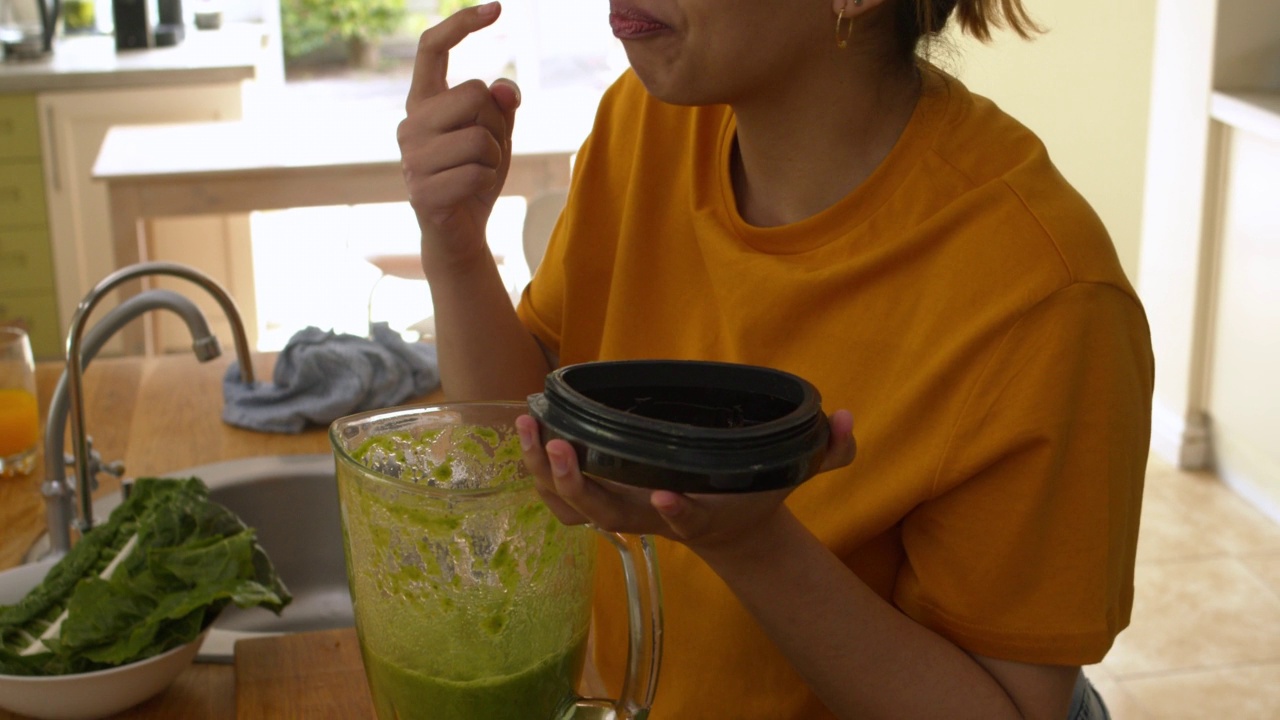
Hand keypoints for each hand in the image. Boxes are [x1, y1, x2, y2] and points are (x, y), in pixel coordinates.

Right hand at [397, 1, 520, 275]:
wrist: (458, 234)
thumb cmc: (474, 176)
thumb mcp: (496, 135)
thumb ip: (501, 105)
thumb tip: (504, 86)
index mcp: (423, 102)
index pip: (433, 49)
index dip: (461, 25)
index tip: (497, 8)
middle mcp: (410, 124)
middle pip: (473, 93)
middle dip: (495, 122)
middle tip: (484, 151)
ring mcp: (412, 158)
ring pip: (481, 137)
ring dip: (494, 158)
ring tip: (476, 174)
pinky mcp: (422, 191)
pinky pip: (478, 171)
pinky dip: (487, 182)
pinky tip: (470, 194)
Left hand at [514, 410, 855, 553]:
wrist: (727, 530)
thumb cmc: (754, 495)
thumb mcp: (795, 471)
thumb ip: (826, 450)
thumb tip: (848, 420)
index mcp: (703, 513)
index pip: (690, 519)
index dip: (678, 513)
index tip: (667, 496)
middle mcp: (656, 517)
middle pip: (611, 515)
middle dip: (583, 483)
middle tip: (561, 445)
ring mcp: (626, 512)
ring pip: (575, 508)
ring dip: (547, 474)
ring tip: (528, 427)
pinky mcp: (606, 501)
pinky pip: (562, 498)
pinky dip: (540, 474)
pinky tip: (524, 433)